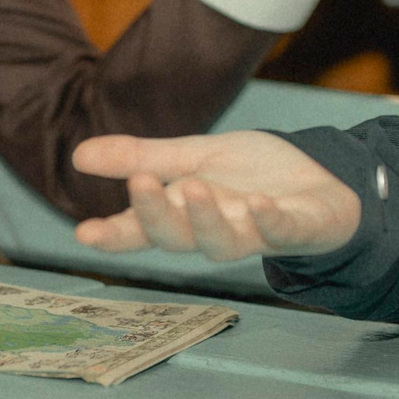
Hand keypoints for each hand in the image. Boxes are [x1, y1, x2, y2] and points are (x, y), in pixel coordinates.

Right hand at [71, 130, 362, 259]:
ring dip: (208, 220)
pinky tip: (260, 204)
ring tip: (194, 189)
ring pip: (226, 243)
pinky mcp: (299, 228)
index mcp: (187, 214)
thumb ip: (143, 159)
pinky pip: (283, 231)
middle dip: (158, 215)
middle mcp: (216, 230)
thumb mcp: (194, 158)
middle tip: (140, 184)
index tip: (84, 233)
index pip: (144, 229)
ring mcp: (257, 234)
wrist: (320, 180)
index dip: (116, 234)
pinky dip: (271, 221)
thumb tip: (78, 155)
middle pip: (180, 238)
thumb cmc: (254, 176)